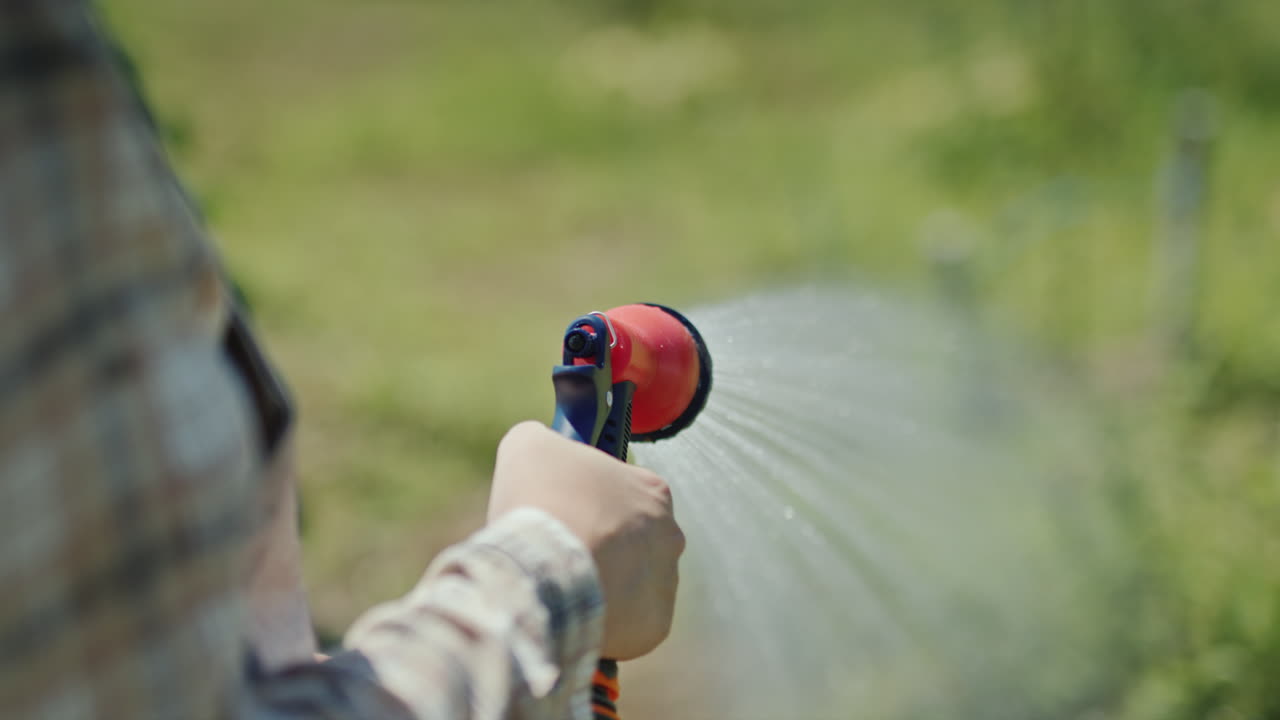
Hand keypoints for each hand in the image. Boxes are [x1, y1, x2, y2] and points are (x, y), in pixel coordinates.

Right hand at [488, 421, 684, 659]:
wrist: (541, 567)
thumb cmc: (540, 500)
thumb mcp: (530, 446)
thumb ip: (543, 438)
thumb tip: (539, 440)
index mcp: (652, 490)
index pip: (626, 492)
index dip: (592, 501)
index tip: (566, 510)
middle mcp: (671, 536)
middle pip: (633, 541)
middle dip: (601, 546)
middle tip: (562, 550)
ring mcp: (665, 582)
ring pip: (633, 585)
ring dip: (604, 584)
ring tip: (564, 584)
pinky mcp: (653, 626)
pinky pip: (630, 626)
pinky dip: (606, 622)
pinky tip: (574, 611)